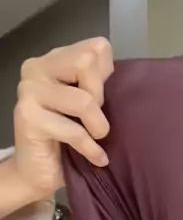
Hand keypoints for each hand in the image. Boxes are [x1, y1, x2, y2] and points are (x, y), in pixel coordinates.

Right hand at [13, 37, 113, 198]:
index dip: (107, 76)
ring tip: (97, 138)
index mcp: (54, 59)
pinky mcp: (27, 117)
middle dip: (100, 95)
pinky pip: (74, 131)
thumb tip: (117, 71)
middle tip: (96, 118)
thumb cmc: (69, 138)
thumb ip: (98, 81)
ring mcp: (29, 90)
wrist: (38, 172)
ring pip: (84, 99)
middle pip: (86, 61)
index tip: (101, 99)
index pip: (97, 47)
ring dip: (99, 126)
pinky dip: (91, 149)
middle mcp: (37, 68)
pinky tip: (98, 158)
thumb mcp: (90, 104)